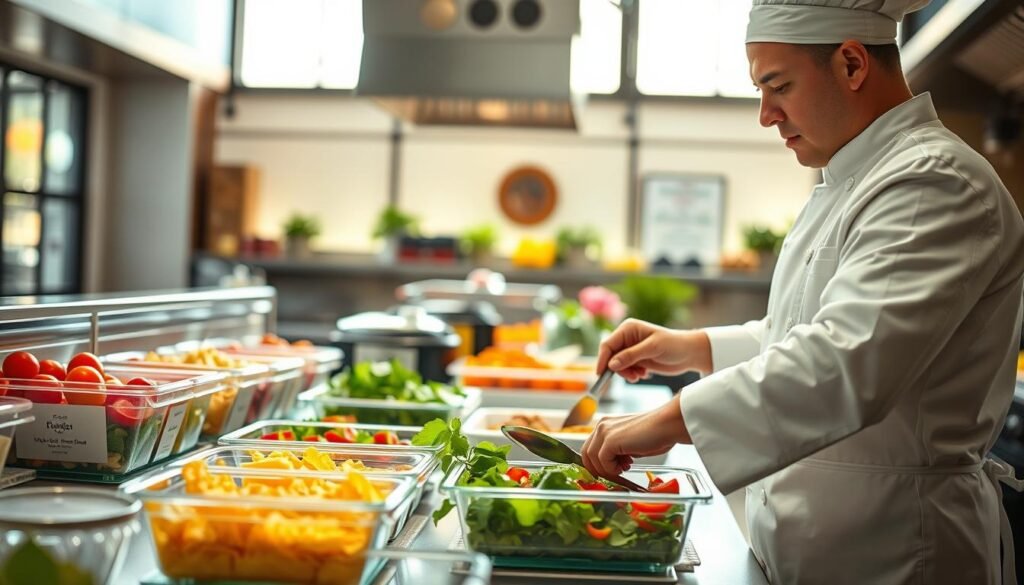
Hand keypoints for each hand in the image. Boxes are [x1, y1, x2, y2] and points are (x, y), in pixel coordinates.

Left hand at [581, 398, 691, 478]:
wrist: (667, 425)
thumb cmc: (656, 434)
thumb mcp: (630, 443)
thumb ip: (618, 451)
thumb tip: (613, 465)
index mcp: (606, 424)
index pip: (590, 448)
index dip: (597, 463)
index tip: (609, 472)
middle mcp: (602, 425)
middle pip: (586, 453)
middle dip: (598, 469)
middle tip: (613, 474)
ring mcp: (604, 431)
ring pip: (592, 458)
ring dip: (607, 470)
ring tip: (623, 469)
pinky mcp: (610, 440)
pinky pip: (603, 461)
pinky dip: (612, 469)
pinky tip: (626, 466)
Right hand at [597, 319, 711, 382]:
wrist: (689, 354)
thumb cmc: (674, 345)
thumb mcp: (652, 349)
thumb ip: (631, 356)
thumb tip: (611, 364)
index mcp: (628, 328)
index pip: (608, 344)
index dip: (603, 359)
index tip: (601, 374)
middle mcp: (627, 337)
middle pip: (610, 356)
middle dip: (618, 368)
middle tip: (631, 377)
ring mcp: (631, 349)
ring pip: (617, 365)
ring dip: (626, 373)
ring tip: (639, 375)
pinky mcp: (636, 359)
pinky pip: (625, 369)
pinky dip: (631, 374)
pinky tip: (643, 374)